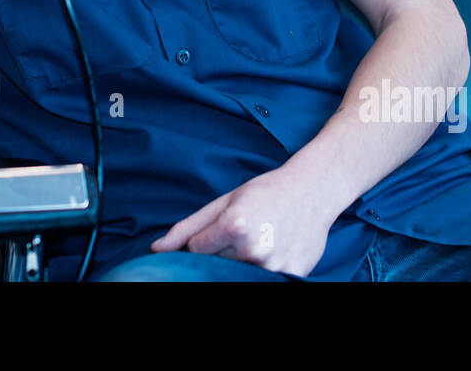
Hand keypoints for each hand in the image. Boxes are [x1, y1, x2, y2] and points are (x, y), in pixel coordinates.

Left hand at [148, 164, 334, 277]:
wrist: (313, 191)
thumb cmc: (266, 192)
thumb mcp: (223, 201)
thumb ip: (188, 227)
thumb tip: (156, 250)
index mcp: (234, 226)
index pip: (197, 250)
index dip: (205, 240)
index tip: (222, 226)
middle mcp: (254, 250)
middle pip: (217, 264)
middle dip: (222, 251)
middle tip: (242, 232)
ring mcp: (274, 267)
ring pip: (237, 273)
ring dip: (241, 262)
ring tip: (259, 238)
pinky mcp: (291, 277)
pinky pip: (262, 279)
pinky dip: (261, 269)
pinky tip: (273, 248)